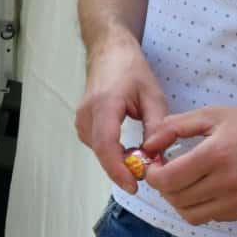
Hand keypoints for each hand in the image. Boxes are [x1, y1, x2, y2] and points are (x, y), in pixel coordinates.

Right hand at [76, 32, 169, 191]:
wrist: (108, 51)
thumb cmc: (131, 69)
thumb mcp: (152, 95)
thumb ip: (156, 126)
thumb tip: (155, 155)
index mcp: (105, 104)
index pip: (107, 145)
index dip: (118, 169)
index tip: (134, 185)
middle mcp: (87, 114)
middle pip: (102, 153)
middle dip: (123, 169)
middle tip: (146, 176)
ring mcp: (81, 119)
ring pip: (99, 152)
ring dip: (118, 161)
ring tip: (141, 161)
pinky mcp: (82, 123)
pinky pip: (97, 146)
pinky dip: (112, 153)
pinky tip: (128, 151)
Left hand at [141, 105, 236, 222]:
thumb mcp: (213, 115)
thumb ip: (175, 127)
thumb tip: (148, 145)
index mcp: (215, 155)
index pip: (169, 180)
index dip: (154, 176)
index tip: (154, 167)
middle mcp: (227, 182)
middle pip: (177, 199)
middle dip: (164, 188)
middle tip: (167, 173)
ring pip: (192, 214)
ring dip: (180, 201)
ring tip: (185, 183)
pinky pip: (213, 217)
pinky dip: (202, 206)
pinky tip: (207, 188)